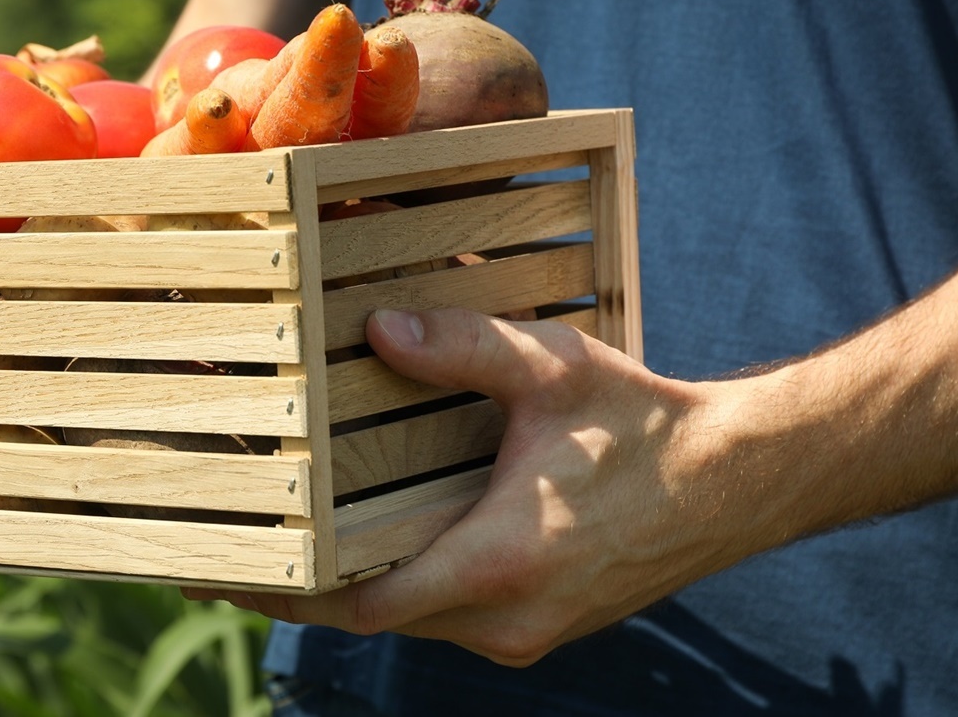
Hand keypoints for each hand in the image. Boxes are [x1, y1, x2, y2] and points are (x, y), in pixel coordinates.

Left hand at [188, 307, 755, 666]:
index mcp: (498, 564)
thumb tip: (378, 327)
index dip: (285, 589)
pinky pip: (446, 615)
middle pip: (370, 617)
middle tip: (227, 552)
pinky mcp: (540, 623)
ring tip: (282, 545)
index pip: (360, 602)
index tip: (222, 568)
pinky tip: (370, 545)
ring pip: (408, 619)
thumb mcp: (552, 369)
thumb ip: (462, 345)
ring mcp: (525, 630)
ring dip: (349, 587)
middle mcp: (506, 618)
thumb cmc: (642, 426)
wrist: (735, 482)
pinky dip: (399, 585)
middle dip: (299, 587)